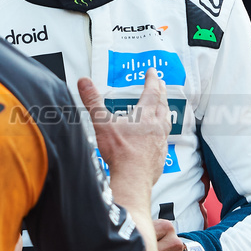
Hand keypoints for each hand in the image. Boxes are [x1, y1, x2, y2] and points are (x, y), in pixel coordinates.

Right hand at [77, 69, 170, 200]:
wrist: (132, 178)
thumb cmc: (120, 153)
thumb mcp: (102, 123)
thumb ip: (93, 101)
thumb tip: (84, 82)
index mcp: (144, 116)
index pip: (151, 92)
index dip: (152, 80)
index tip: (153, 72)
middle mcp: (156, 126)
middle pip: (162, 104)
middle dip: (161, 92)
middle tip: (161, 85)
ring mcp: (160, 141)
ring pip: (166, 121)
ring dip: (165, 111)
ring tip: (163, 108)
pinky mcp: (160, 155)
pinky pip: (164, 139)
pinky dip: (162, 132)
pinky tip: (158, 136)